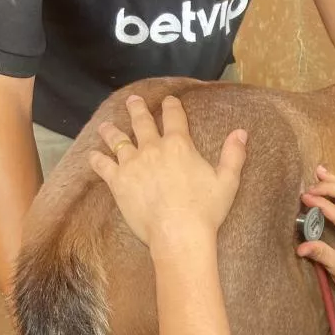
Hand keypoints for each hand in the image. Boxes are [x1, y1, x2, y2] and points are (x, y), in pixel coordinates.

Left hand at [89, 95, 247, 250]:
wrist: (178, 233)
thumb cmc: (205, 210)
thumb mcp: (227, 181)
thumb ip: (233, 155)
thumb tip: (241, 132)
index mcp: (179, 145)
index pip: (174, 117)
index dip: (172, 106)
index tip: (169, 100)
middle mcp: (153, 148)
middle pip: (142, 122)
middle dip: (138, 109)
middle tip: (133, 101)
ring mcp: (132, 164)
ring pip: (118, 140)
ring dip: (112, 130)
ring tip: (106, 125)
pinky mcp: (118, 182)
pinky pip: (103, 166)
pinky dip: (97, 159)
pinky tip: (93, 155)